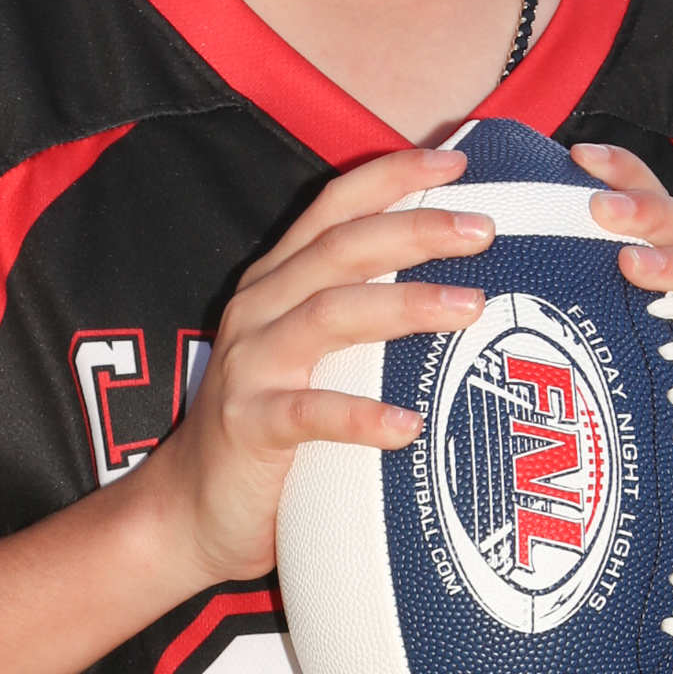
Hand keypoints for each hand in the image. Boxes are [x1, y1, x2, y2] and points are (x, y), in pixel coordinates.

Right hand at [141, 146, 495, 587]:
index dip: (393, 176)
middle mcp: (260, 310)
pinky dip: (359, 415)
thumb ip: (362, 318)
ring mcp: (250, 366)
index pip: (335, 208)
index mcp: (278, 282)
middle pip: (341, 248)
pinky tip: (407, 425)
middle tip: (484, 228)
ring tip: (469, 306)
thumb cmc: (272, 430)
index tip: (458, 162)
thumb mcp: (313, 357)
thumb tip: (464, 292)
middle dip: (414, 228)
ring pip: (330, 315)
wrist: (187, 511)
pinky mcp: (247, 426)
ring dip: (403, 305)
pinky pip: (308, 414)